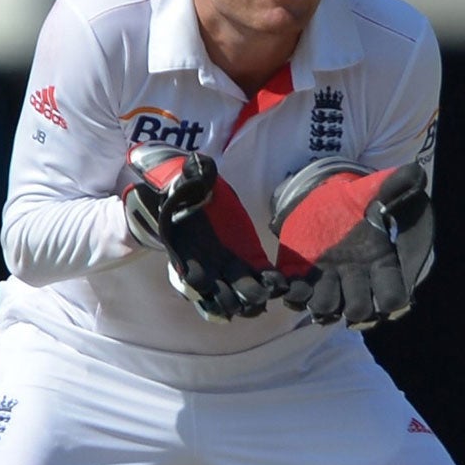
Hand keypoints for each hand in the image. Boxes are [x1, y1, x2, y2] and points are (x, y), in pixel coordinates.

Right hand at [123, 147, 284, 320]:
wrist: (197, 194)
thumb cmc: (186, 189)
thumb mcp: (184, 180)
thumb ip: (189, 178)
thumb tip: (197, 163)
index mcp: (185, 253)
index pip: (187, 277)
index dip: (194, 284)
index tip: (202, 283)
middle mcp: (206, 266)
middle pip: (216, 294)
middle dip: (228, 299)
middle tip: (245, 300)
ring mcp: (228, 266)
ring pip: (237, 294)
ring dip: (250, 300)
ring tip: (263, 300)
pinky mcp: (250, 259)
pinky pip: (260, 277)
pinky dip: (269, 284)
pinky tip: (281, 285)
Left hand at [271, 160, 433, 328]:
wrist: (321, 196)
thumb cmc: (355, 198)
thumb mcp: (377, 189)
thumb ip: (396, 184)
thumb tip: (416, 173)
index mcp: (380, 263)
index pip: (393, 296)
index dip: (389, 297)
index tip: (379, 281)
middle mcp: (357, 279)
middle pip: (359, 311)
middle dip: (353, 306)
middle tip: (344, 286)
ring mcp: (328, 280)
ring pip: (327, 308)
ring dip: (321, 303)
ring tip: (313, 289)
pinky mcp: (301, 275)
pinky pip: (297, 296)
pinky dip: (292, 294)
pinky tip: (287, 282)